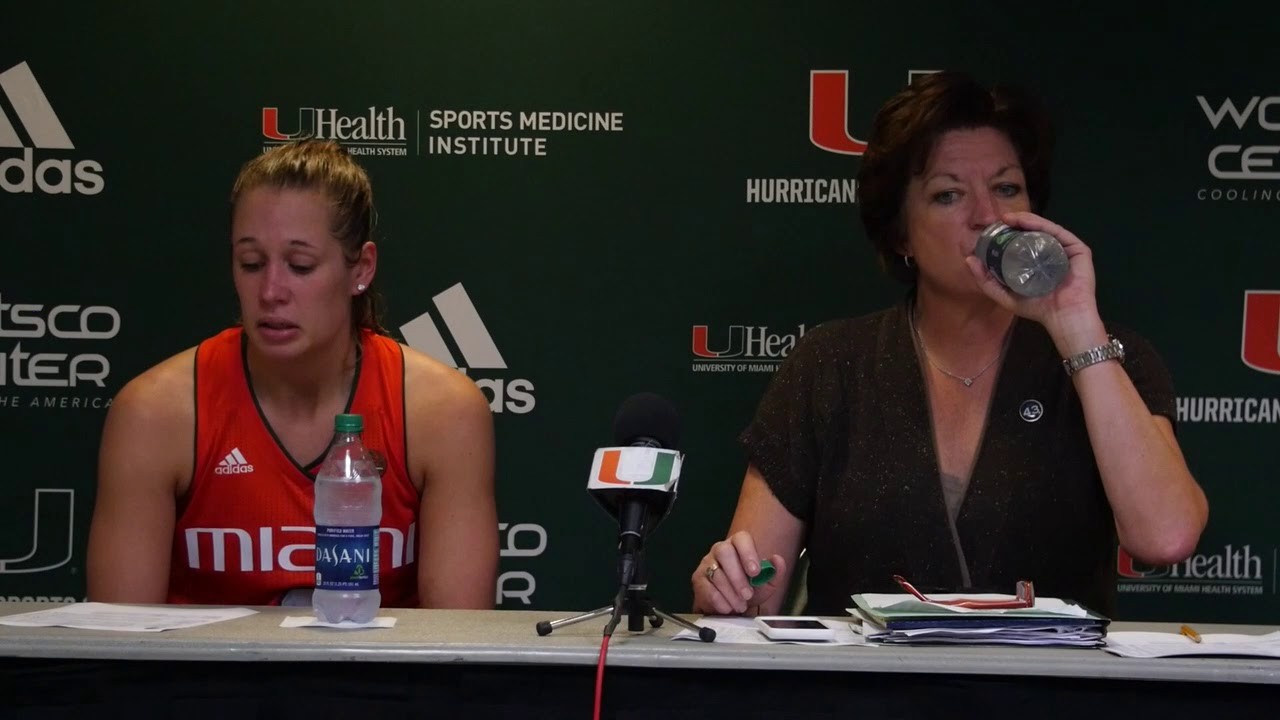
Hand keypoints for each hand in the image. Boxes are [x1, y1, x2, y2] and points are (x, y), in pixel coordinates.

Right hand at [691, 530, 786, 615]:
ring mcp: (707, 563)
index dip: (748, 553)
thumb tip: (778, 560)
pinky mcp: (698, 579)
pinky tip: (728, 607)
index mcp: (738, 545)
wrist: (732, 604)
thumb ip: (774, 572)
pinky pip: (707, 588)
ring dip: (730, 593)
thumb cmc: (748, 588)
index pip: (741, 539)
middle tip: (747, 594)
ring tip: (740, 604)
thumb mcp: (766, 583)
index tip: (755, 571)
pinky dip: (719, 601)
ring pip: (716, 573)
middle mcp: (720, 550)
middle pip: (725, 552)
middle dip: (737, 576)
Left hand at [965, 211, 1101, 336]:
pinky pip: (1059, 233)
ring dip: (1027, 220)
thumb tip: (969, 259)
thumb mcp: (1005, 295)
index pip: (1023, 242)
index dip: (1009, 233)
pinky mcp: (1079, 250)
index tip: (994, 228)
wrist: (1063, 318)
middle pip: (1034, 233)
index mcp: (1038, 261)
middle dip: (1017, 223)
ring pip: (1045, 229)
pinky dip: (1043, 225)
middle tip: (1000, 220)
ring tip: (1009, 218)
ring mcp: (1066, 250)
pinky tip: (1027, 222)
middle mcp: (1052, 252)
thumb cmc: (1037, 308)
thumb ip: (986, 280)